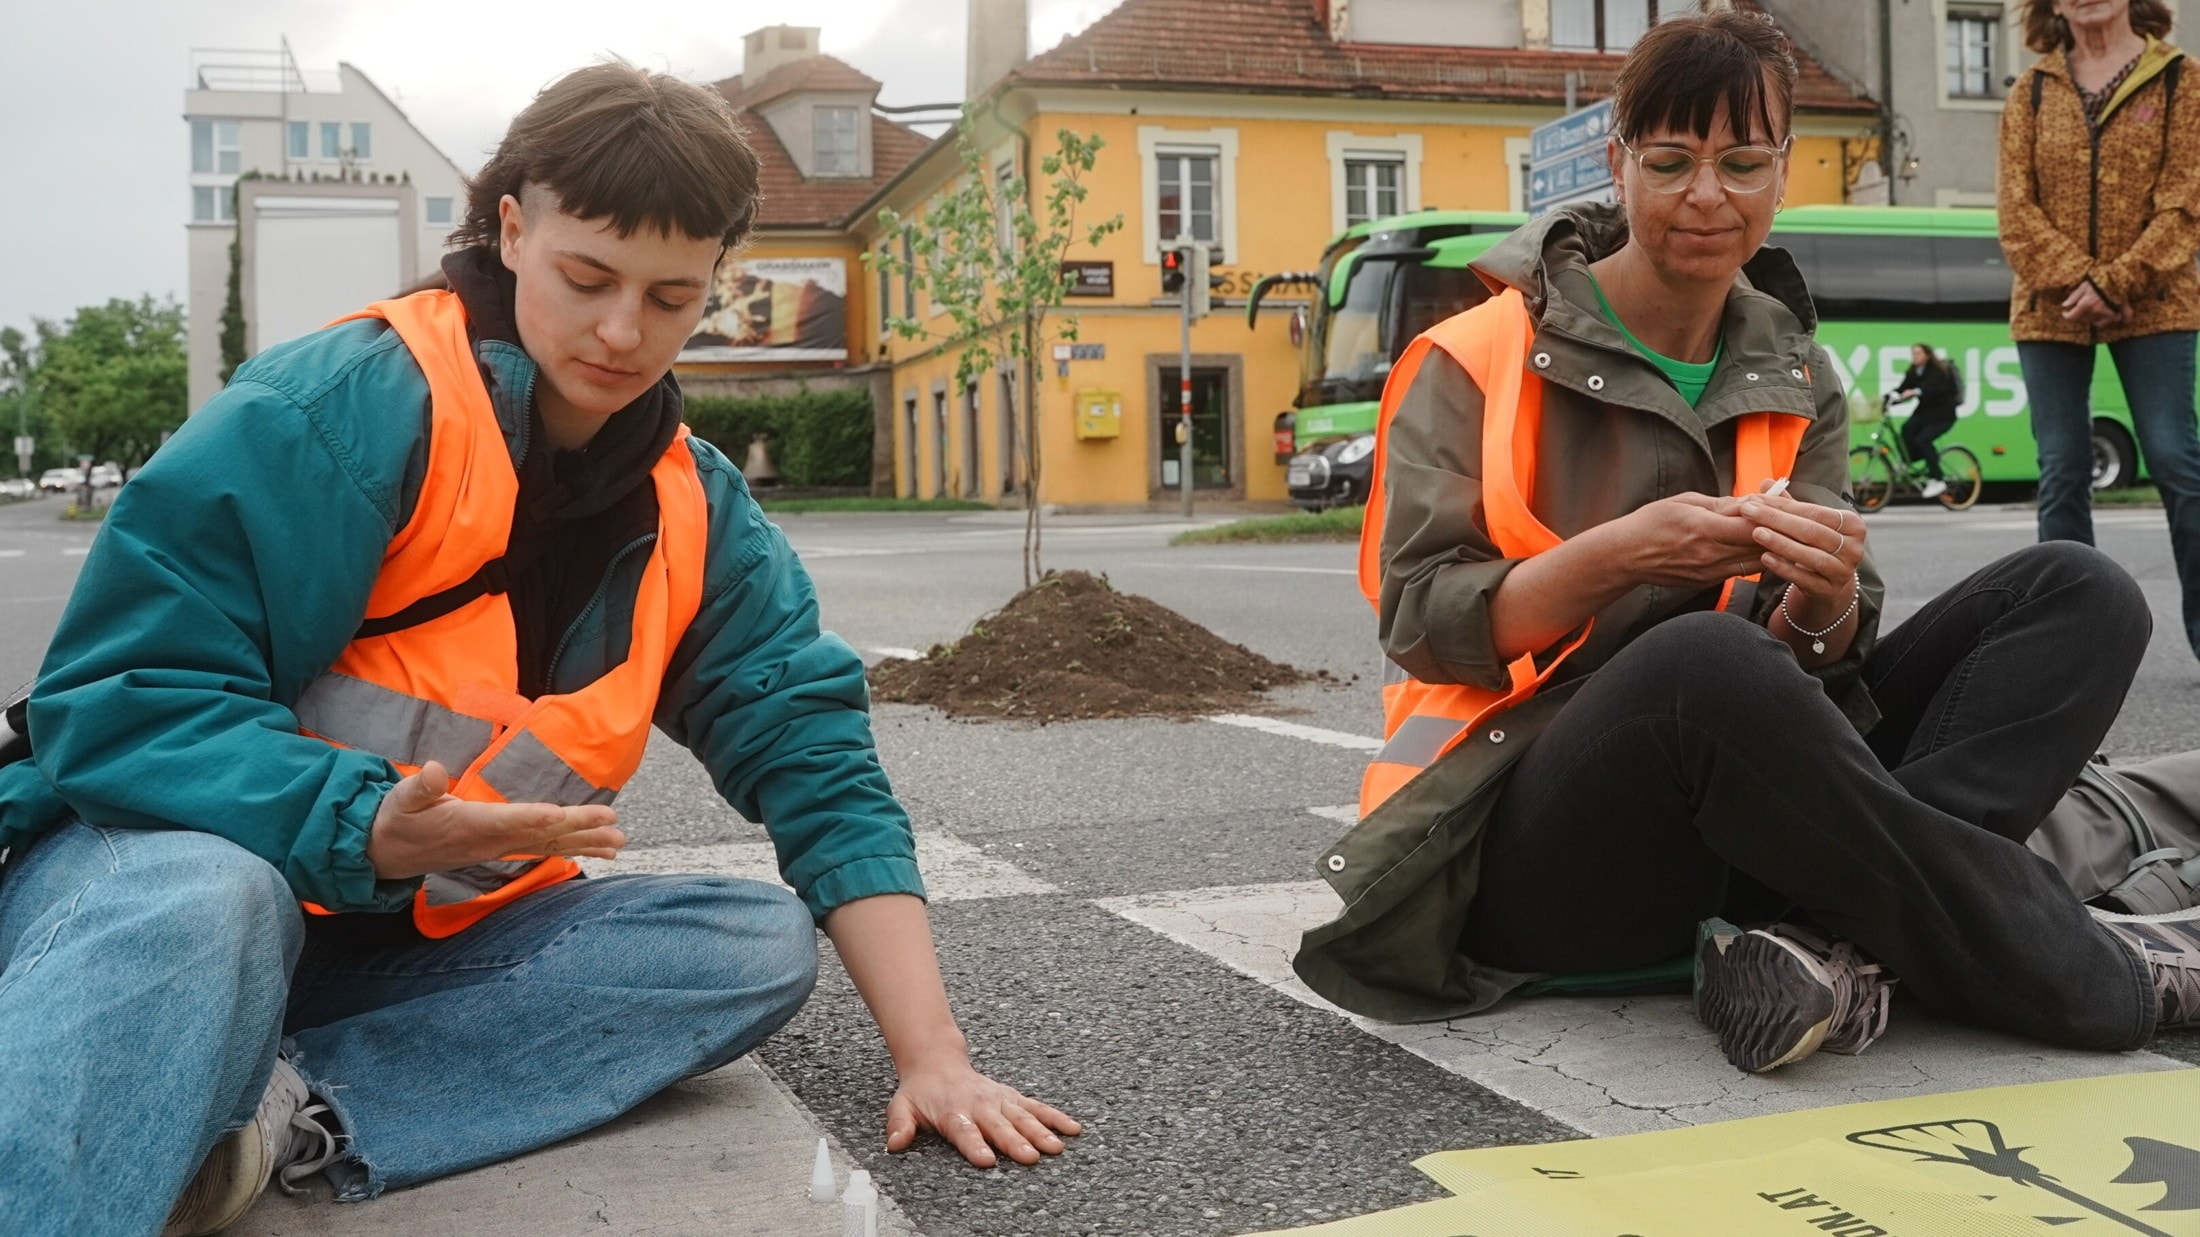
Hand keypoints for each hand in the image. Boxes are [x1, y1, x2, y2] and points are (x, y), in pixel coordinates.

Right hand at [365, 760, 625, 879]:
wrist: (384, 854)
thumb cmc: (396, 820)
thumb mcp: (400, 799)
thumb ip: (420, 787)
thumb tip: (435, 769)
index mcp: (467, 825)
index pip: (504, 820)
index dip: (532, 817)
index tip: (559, 814)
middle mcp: (489, 841)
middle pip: (540, 835)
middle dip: (577, 828)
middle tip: (613, 823)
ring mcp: (497, 848)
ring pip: (548, 846)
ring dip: (585, 843)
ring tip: (619, 842)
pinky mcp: (501, 850)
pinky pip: (543, 850)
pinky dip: (572, 849)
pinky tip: (597, 850)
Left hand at [885, 1057, 1081, 1167]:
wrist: (937, 1062)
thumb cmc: (920, 1093)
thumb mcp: (901, 1106)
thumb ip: (899, 1126)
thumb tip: (895, 1145)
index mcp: (953, 1112)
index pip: (964, 1131)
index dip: (974, 1145)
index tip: (986, 1160)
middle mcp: (979, 1105)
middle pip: (999, 1126)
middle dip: (1015, 1141)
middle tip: (1030, 1157)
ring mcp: (999, 1100)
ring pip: (1022, 1116)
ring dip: (1040, 1132)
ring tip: (1056, 1147)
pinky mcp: (1012, 1097)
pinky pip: (1037, 1107)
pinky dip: (1056, 1117)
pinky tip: (1073, 1129)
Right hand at [1611, 492, 1767, 590]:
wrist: (1626, 555)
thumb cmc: (1651, 523)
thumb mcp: (1685, 502)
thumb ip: (1721, 504)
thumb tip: (1750, 502)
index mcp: (1704, 530)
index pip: (1753, 526)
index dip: (1771, 515)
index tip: (1779, 503)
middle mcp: (1710, 555)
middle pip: (1761, 546)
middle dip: (1776, 531)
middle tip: (1786, 518)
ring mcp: (1710, 573)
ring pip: (1756, 563)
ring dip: (1768, 547)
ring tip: (1775, 532)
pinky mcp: (1707, 582)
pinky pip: (1740, 570)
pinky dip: (1751, 557)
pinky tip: (1752, 545)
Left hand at [1737, 489, 1862, 626]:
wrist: (1827, 587)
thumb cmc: (1814, 547)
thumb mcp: (1806, 525)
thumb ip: (1788, 506)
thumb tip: (1765, 482)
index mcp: (1852, 525)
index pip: (1814, 512)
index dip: (1783, 506)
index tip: (1755, 500)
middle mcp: (1854, 548)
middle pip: (1812, 531)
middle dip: (1777, 520)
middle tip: (1748, 511)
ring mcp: (1844, 571)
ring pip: (1811, 555)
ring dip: (1781, 543)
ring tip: (1756, 534)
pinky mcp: (1830, 591)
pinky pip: (1805, 578)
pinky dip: (1784, 567)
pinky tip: (1765, 558)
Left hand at [2062, 280, 2127, 326]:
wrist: (2119, 278)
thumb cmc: (2100, 280)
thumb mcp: (2084, 285)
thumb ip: (2074, 296)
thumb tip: (2064, 305)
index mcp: (2086, 304)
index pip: (2072, 316)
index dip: (2067, 315)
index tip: (2065, 313)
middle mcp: (2095, 311)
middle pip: (2083, 319)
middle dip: (2080, 315)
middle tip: (2080, 309)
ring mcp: (2106, 314)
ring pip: (2094, 322)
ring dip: (2091, 318)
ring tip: (2091, 311)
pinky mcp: (2115, 314)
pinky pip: (2108, 322)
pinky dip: (2104, 321)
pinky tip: (2104, 317)